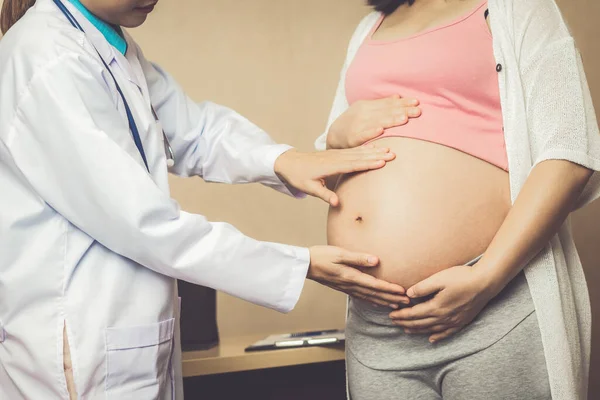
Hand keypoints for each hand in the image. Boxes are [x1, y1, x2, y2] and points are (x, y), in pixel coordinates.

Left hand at [274, 147, 394, 205]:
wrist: (289, 162)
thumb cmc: (298, 176)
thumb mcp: (308, 188)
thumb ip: (324, 194)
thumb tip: (337, 203)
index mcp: (329, 166)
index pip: (352, 164)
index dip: (367, 163)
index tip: (381, 162)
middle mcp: (335, 158)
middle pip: (359, 156)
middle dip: (376, 155)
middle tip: (393, 154)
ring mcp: (336, 154)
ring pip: (358, 151)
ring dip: (374, 150)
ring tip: (389, 149)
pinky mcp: (336, 153)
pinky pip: (353, 150)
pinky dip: (365, 148)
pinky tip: (374, 147)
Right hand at [307, 246, 409, 307]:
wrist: (305, 265)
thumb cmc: (321, 256)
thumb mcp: (340, 254)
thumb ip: (358, 257)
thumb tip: (376, 261)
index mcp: (351, 277)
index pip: (375, 285)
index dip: (390, 289)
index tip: (403, 293)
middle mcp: (351, 285)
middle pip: (375, 294)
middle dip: (391, 299)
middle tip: (407, 303)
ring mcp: (347, 288)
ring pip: (369, 297)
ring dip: (384, 301)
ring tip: (397, 305)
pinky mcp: (343, 287)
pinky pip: (361, 297)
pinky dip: (371, 301)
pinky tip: (376, 303)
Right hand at [327, 95, 420, 148]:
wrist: (333, 135)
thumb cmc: (353, 123)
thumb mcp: (366, 110)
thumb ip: (381, 104)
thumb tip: (398, 97)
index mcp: (367, 105)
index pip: (388, 104)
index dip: (403, 103)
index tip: (417, 103)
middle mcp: (362, 113)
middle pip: (386, 112)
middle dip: (402, 111)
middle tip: (417, 111)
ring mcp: (357, 125)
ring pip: (377, 122)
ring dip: (391, 120)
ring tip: (404, 119)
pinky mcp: (352, 137)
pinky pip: (363, 135)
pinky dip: (372, 132)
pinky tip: (381, 131)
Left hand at [388, 265, 495, 342]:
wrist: (485, 283)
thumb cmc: (462, 278)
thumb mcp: (440, 278)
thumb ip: (423, 287)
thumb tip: (408, 294)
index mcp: (436, 307)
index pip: (413, 314)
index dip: (401, 315)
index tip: (391, 315)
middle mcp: (444, 318)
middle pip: (420, 323)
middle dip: (405, 323)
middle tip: (394, 322)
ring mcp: (453, 321)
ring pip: (431, 330)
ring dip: (417, 330)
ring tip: (406, 329)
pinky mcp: (462, 322)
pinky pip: (447, 333)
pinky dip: (437, 337)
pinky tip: (431, 339)